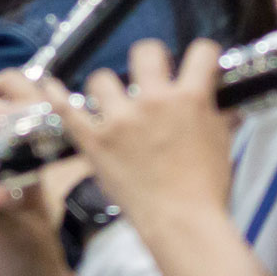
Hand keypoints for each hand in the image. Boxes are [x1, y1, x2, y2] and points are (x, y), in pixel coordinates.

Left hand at [49, 39, 234, 235]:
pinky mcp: (94, 140)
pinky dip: (55, 96)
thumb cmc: (206, 189)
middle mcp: (153, 101)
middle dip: (150, 59)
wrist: (183, 224)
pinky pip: (66, 110)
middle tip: (150, 74)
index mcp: (190, 99)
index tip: (197, 61)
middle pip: (145, 51)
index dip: (202, 54)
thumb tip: (227, 106)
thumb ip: (220, 117)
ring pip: (102, 79)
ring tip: (113, 101)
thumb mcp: (223, 144)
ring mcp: (119, 119)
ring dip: (108, 89)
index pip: (200, 53)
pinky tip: (50, 86)